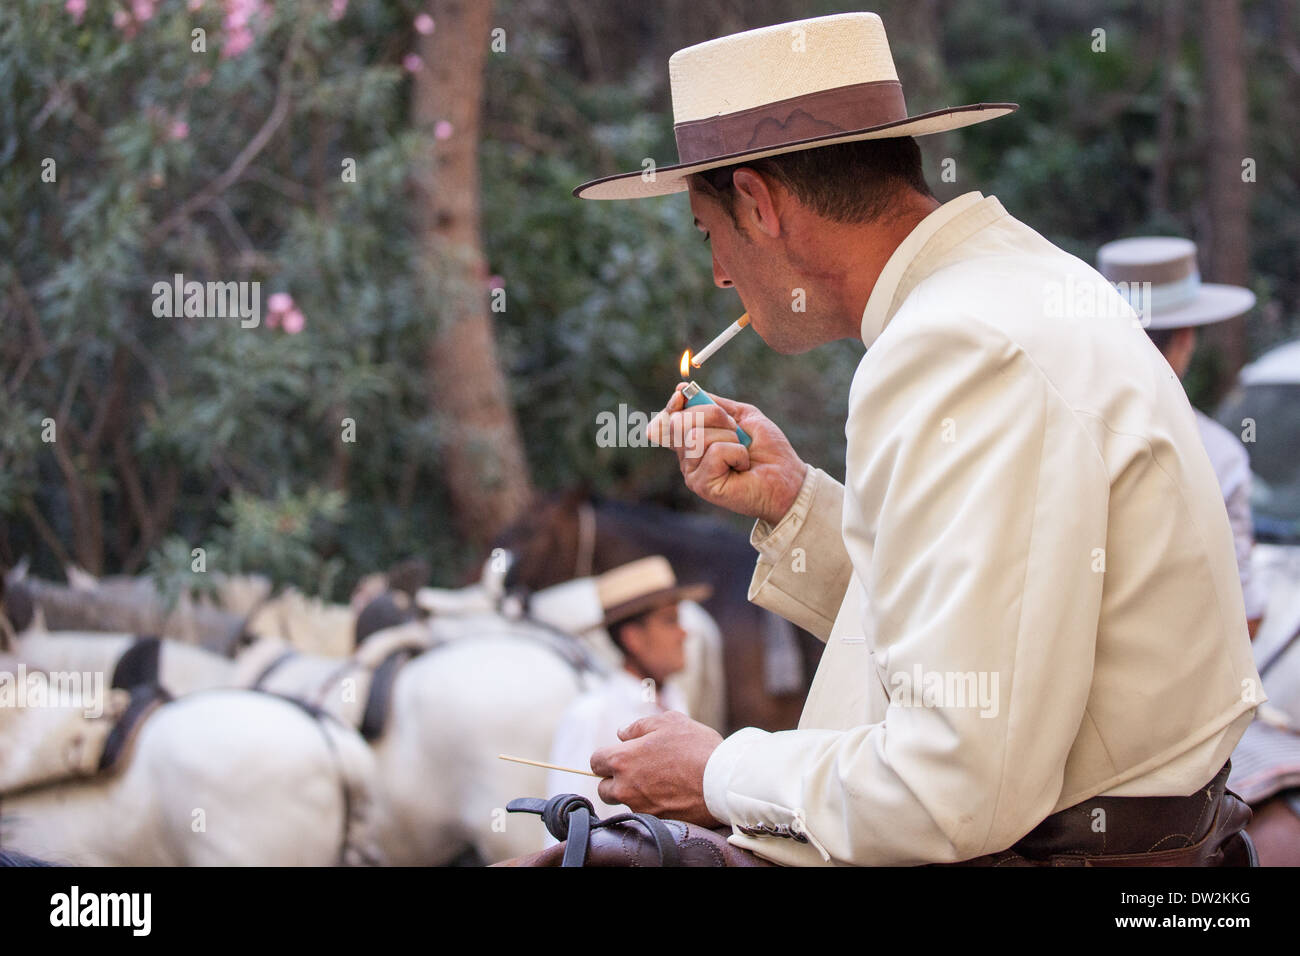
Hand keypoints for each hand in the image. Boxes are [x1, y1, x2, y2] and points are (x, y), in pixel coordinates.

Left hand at [589, 710, 724, 826]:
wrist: (722, 782)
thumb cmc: (696, 747)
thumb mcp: (669, 722)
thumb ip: (638, 726)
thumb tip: (622, 734)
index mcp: (623, 760)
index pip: (595, 761)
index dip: (606, 756)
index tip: (620, 754)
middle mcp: (625, 787)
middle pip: (604, 788)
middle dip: (615, 780)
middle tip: (639, 770)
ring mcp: (640, 808)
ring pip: (626, 802)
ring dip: (635, 793)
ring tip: (661, 781)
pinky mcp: (655, 822)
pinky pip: (645, 813)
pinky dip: (653, 805)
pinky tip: (671, 793)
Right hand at [647, 384, 807, 525]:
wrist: (787, 477)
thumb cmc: (767, 450)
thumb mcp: (742, 416)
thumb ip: (714, 404)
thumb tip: (682, 390)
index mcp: (694, 441)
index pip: (669, 419)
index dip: (673, 404)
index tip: (683, 393)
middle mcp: (688, 458)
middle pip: (679, 423)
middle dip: (712, 415)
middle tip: (735, 429)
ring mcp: (693, 473)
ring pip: (696, 437)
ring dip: (729, 437)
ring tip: (742, 450)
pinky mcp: (702, 485)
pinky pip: (714, 452)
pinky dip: (736, 453)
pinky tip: (743, 466)